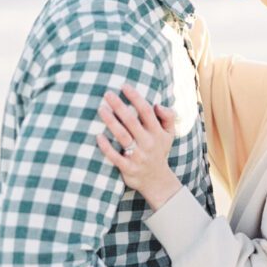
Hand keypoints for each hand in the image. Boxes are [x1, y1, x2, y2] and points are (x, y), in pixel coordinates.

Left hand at [96, 82, 180, 210]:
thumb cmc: (159, 151)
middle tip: (107, 94)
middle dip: (119, 106)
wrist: (157, 180)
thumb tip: (158, 104)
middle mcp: (148, 143)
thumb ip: (168, 116)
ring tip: (101, 109)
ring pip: (123, 137)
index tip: (124, 86)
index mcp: (157, 132)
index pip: (146, 111)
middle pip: (132, 121)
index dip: (135, 97)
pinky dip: (106, 147)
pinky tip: (97, 136)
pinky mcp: (128, 168)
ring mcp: (138, 156)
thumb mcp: (169, 134)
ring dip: (111, 122)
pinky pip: (115, 156)